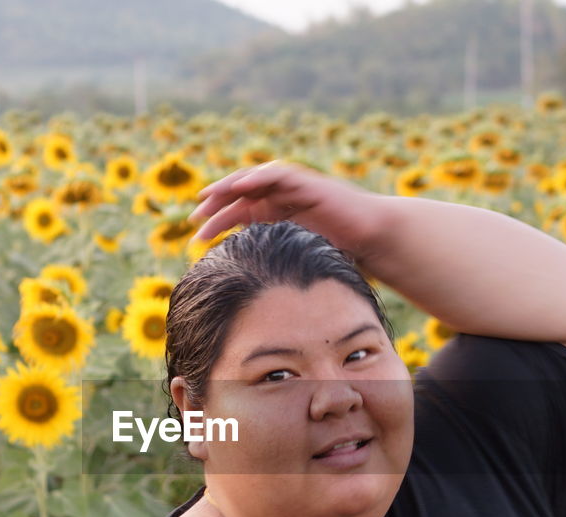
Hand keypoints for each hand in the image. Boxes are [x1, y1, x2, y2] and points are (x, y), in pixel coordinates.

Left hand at [187, 161, 386, 258]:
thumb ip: (277, 265)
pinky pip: (276, 174)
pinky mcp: (306, 182)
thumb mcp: (300, 260)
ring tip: (207, 198)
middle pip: (239, 196)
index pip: (239, 213)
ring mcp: (293, 187)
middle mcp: (281, 198)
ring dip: (228, 188)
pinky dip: (257, 177)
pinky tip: (239, 186)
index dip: (216, 223)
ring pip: (252, 181)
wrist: (373, 239)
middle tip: (193, 220)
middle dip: (215, 206)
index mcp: (276, 214)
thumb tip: (250, 293)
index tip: (196, 239)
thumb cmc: (343, 254)